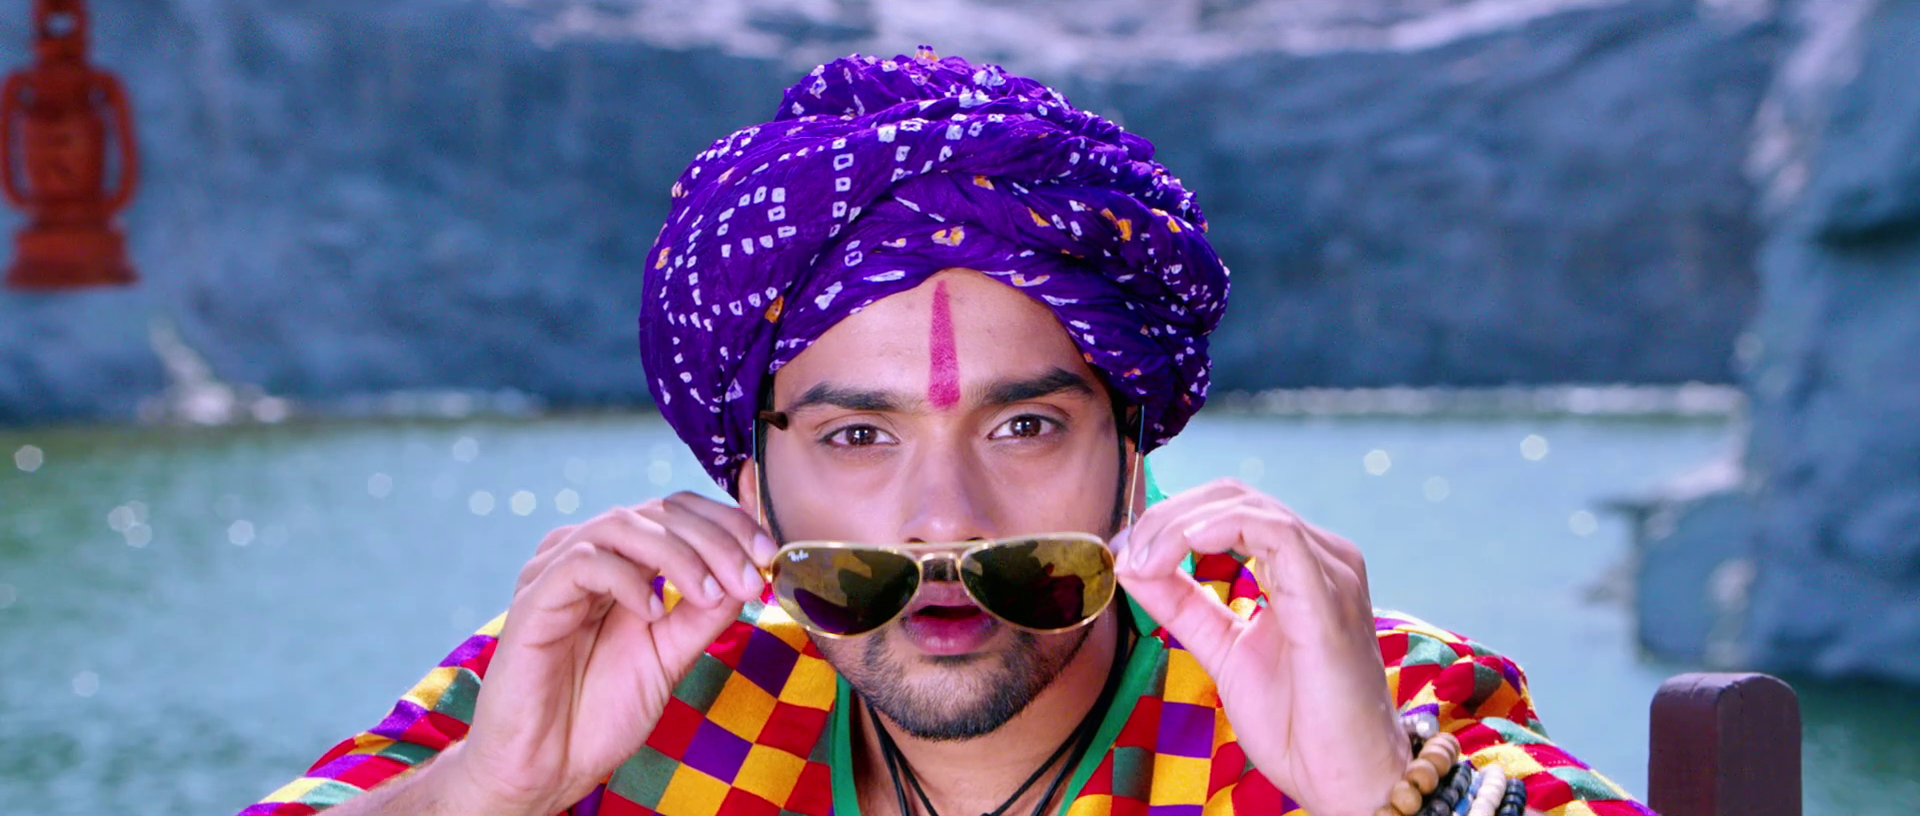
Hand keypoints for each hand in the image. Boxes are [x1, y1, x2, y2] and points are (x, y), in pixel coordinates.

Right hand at [439, 492, 777, 814]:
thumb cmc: (599, 712)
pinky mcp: (534, 598)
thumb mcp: (670, 655)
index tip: (768, 555)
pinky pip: (584, 562)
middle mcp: (587, 556)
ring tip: (709, 595)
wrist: (547, 766)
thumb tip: (747, 573)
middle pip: (658, 511)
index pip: (677, 513)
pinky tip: (653, 614)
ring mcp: (556, 572)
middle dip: (715, 539)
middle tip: (750, 577)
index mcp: (620, 563)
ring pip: (623, 523)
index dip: (727, 524)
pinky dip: (630, 581)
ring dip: (679, 554)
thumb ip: (704, 614)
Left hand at [1111, 479, 1406, 815]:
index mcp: (1303, 567)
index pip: (1231, 509)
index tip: (1126, 556)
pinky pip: (1275, 532)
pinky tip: (1184, 548)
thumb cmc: (1297, 724)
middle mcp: (1324, 557)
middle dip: (1168, 516)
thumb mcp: (1222, 650)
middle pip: (1234, 496)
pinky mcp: (1329, 594)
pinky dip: (1220, 529)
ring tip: (1144, 561)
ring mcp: (1332, 571)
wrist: (1342, 780)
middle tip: (1128, 555)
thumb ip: (1183, 605)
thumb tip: (1133, 564)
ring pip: (1248, 505)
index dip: (1171, 520)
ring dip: (1181, 524)